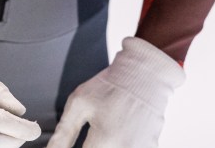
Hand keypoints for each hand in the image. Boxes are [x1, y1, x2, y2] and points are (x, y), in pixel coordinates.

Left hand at [47, 37, 184, 147]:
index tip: (69, 145)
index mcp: (105, 141)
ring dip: (103, 146)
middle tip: (89, 136)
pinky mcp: (150, 147)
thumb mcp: (79, 104)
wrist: (144, 74)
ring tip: (101, 132)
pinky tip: (115, 133)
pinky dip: (118, 144)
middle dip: (90, 147)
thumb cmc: (109, 86)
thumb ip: (63, 133)